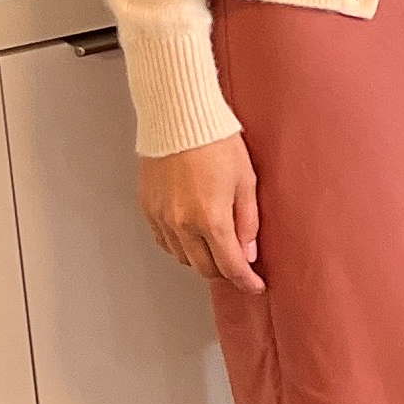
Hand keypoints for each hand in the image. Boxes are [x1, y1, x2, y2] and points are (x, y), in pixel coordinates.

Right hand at [138, 133, 262, 293]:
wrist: (179, 118)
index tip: (256, 285)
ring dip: (202, 259)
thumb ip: (248, 221)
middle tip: (240, 266)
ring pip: (183, 258)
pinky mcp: (148, 208)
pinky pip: (164, 241)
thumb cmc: (216, 142)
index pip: (230, 265)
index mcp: (210, 219)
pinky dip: (180, 246)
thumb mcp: (246, 180)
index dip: (246, 281)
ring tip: (217, 248)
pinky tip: (192, 236)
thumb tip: (249, 253)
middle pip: (205, 268)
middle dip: (225, 272)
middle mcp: (182, 224)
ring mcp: (162, 218)